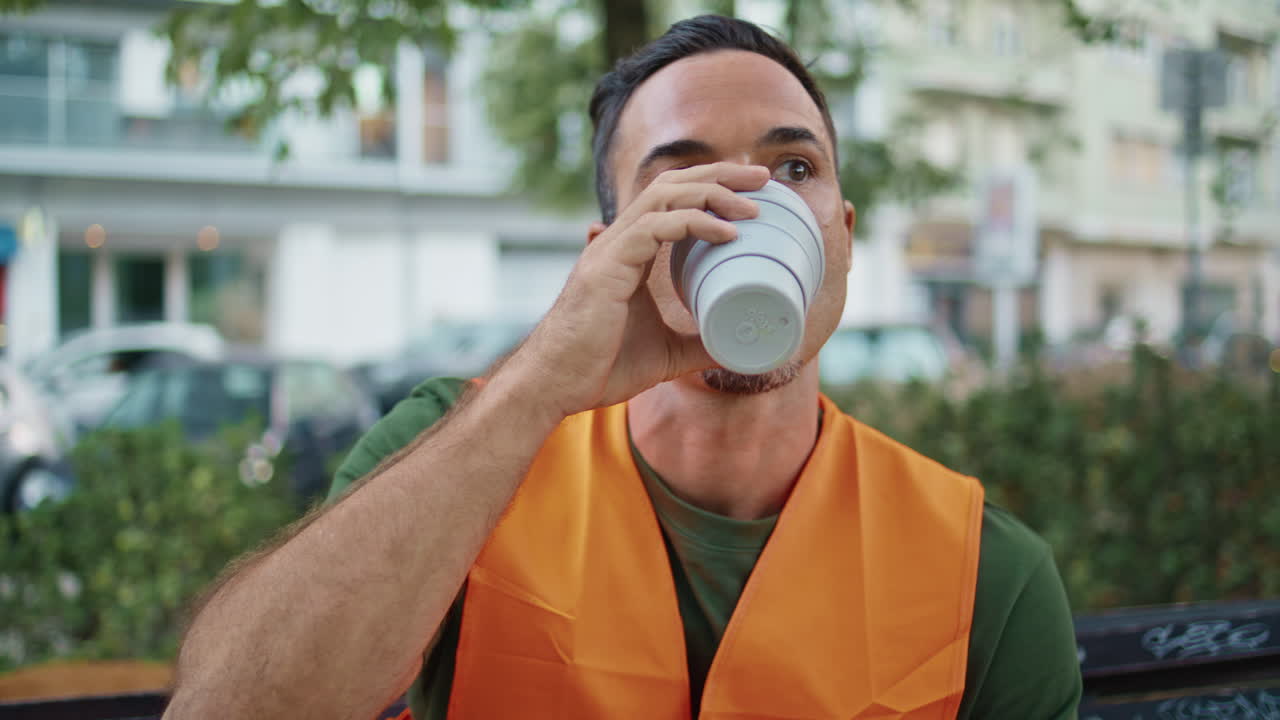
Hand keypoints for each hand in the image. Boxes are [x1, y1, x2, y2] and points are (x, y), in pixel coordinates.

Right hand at [499, 162, 768, 417]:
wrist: (557, 386)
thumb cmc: (601, 368)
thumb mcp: (666, 354)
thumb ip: (698, 345)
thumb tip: (738, 349)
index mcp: (630, 252)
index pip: (672, 199)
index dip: (711, 186)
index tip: (753, 190)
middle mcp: (618, 241)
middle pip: (672, 184)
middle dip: (719, 175)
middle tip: (764, 180)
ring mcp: (610, 250)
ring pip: (664, 196)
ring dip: (712, 192)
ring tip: (753, 205)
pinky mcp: (607, 267)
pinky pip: (654, 228)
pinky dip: (693, 223)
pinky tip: (727, 232)